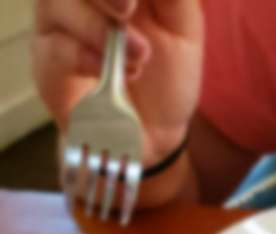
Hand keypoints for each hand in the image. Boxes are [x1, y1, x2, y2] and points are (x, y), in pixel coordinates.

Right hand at [32, 0, 202, 162]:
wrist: (155, 134)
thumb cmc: (167, 76)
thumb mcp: (183, 27)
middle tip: (130, 8)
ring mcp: (58, 24)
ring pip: (57, 2)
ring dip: (99, 28)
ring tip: (139, 56)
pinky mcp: (48, 63)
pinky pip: (55, 48)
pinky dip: (86, 56)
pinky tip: (109, 71)